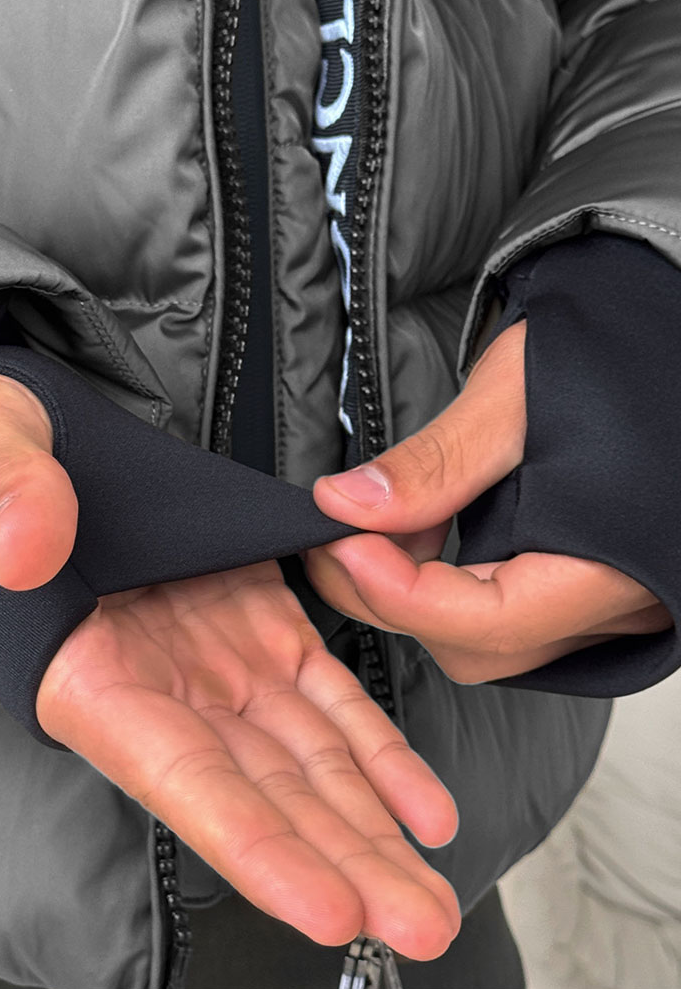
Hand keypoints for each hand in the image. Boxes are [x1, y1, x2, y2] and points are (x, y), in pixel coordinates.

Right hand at [0, 371, 460, 958]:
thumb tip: (27, 551)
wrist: (47, 430)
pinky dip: (380, 754)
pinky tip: (422, 809)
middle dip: (343, 866)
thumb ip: (4, 494)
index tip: (325, 906)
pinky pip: (331, 702)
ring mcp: (221, 664)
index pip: (181, 777)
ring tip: (433, 893)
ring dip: (374, 831)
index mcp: (89, 671)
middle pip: (264, 798)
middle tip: (420, 926)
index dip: (254, 845)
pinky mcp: (265, 626)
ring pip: (309, 764)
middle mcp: (163, 690)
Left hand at [306, 321, 672, 683]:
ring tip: (380, 527)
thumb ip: (435, 465)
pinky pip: (506, 617)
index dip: (400, 594)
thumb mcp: (512, 397)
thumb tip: (347, 505)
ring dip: (416, 594)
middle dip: (393, 597)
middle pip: (480, 644)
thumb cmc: (606, 358)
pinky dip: (448, 587)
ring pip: (487, 640)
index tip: (342, 545)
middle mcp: (621, 602)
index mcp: (617, 563)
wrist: (654, 345)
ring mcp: (607, 604)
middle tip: (339, 534)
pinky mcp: (585, 589)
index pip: (491, 622)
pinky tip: (422, 536)